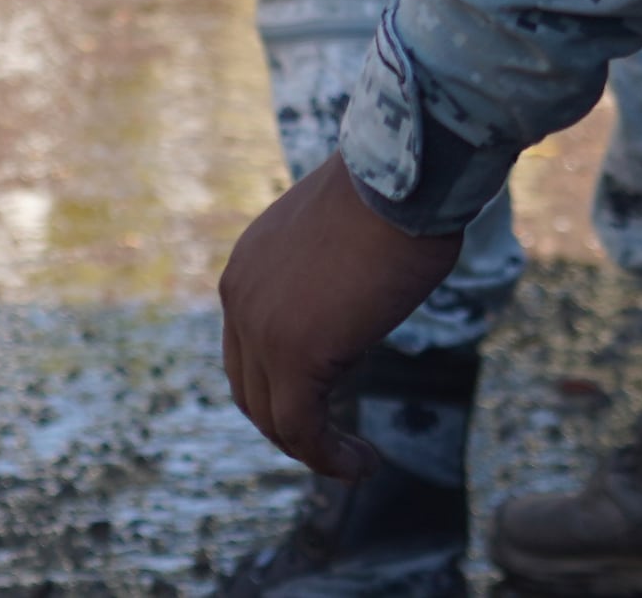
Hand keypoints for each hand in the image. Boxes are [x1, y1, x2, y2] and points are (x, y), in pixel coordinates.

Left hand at [218, 156, 459, 472]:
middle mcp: (239, 297)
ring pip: (274, 416)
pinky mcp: (293, 355)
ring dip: (312, 449)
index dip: (282, 386)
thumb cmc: (394, 197)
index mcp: (248, 266)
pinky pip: (302, 429)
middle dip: (291, 423)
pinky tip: (363, 464)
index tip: (328, 403)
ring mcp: (261, 327)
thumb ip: (328, 280)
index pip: (248, 348)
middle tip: (335, 443)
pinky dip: (329, 457)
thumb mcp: (341, 239)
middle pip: (251, 388)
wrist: (401, 177)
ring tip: (355, 462)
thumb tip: (351, 313)